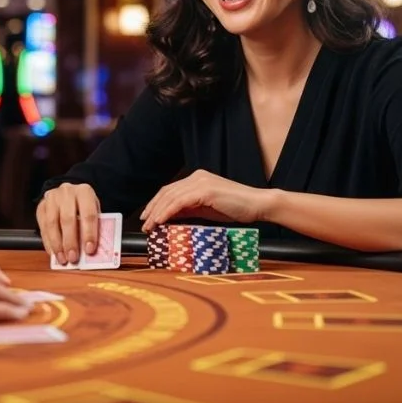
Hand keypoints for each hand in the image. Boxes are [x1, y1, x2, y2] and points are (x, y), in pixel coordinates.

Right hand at [36, 183, 99, 265]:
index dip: (89, 233)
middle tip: (73, 258)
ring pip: (52, 223)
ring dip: (57, 244)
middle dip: (70, 241)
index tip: (89, 250)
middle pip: (68, 219)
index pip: (88, 214)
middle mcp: (67, 192)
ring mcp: (52, 198)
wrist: (69, 194)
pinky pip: (42, 226)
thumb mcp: (94, 211)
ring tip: (62, 258)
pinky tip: (53, 252)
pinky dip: (48, 242)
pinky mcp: (41, 206)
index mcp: (85, 191)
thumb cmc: (84, 206)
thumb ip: (94, 227)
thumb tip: (90, 250)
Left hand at [140, 169, 269, 231]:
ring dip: (157, 212)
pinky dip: (168, 211)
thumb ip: (189, 210)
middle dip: (153, 208)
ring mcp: (201, 182)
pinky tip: (160, 220)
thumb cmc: (235, 208)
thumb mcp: (206, 209)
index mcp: (197, 178)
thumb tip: (170, 217)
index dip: (156, 203)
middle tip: (144, 223)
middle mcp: (197, 177)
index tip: (148, 216)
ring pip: (171, 196)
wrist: (257, 204)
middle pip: (167, 191)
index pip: (170, 190)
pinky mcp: (205, 190)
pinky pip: (180, 201)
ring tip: (149, 225)